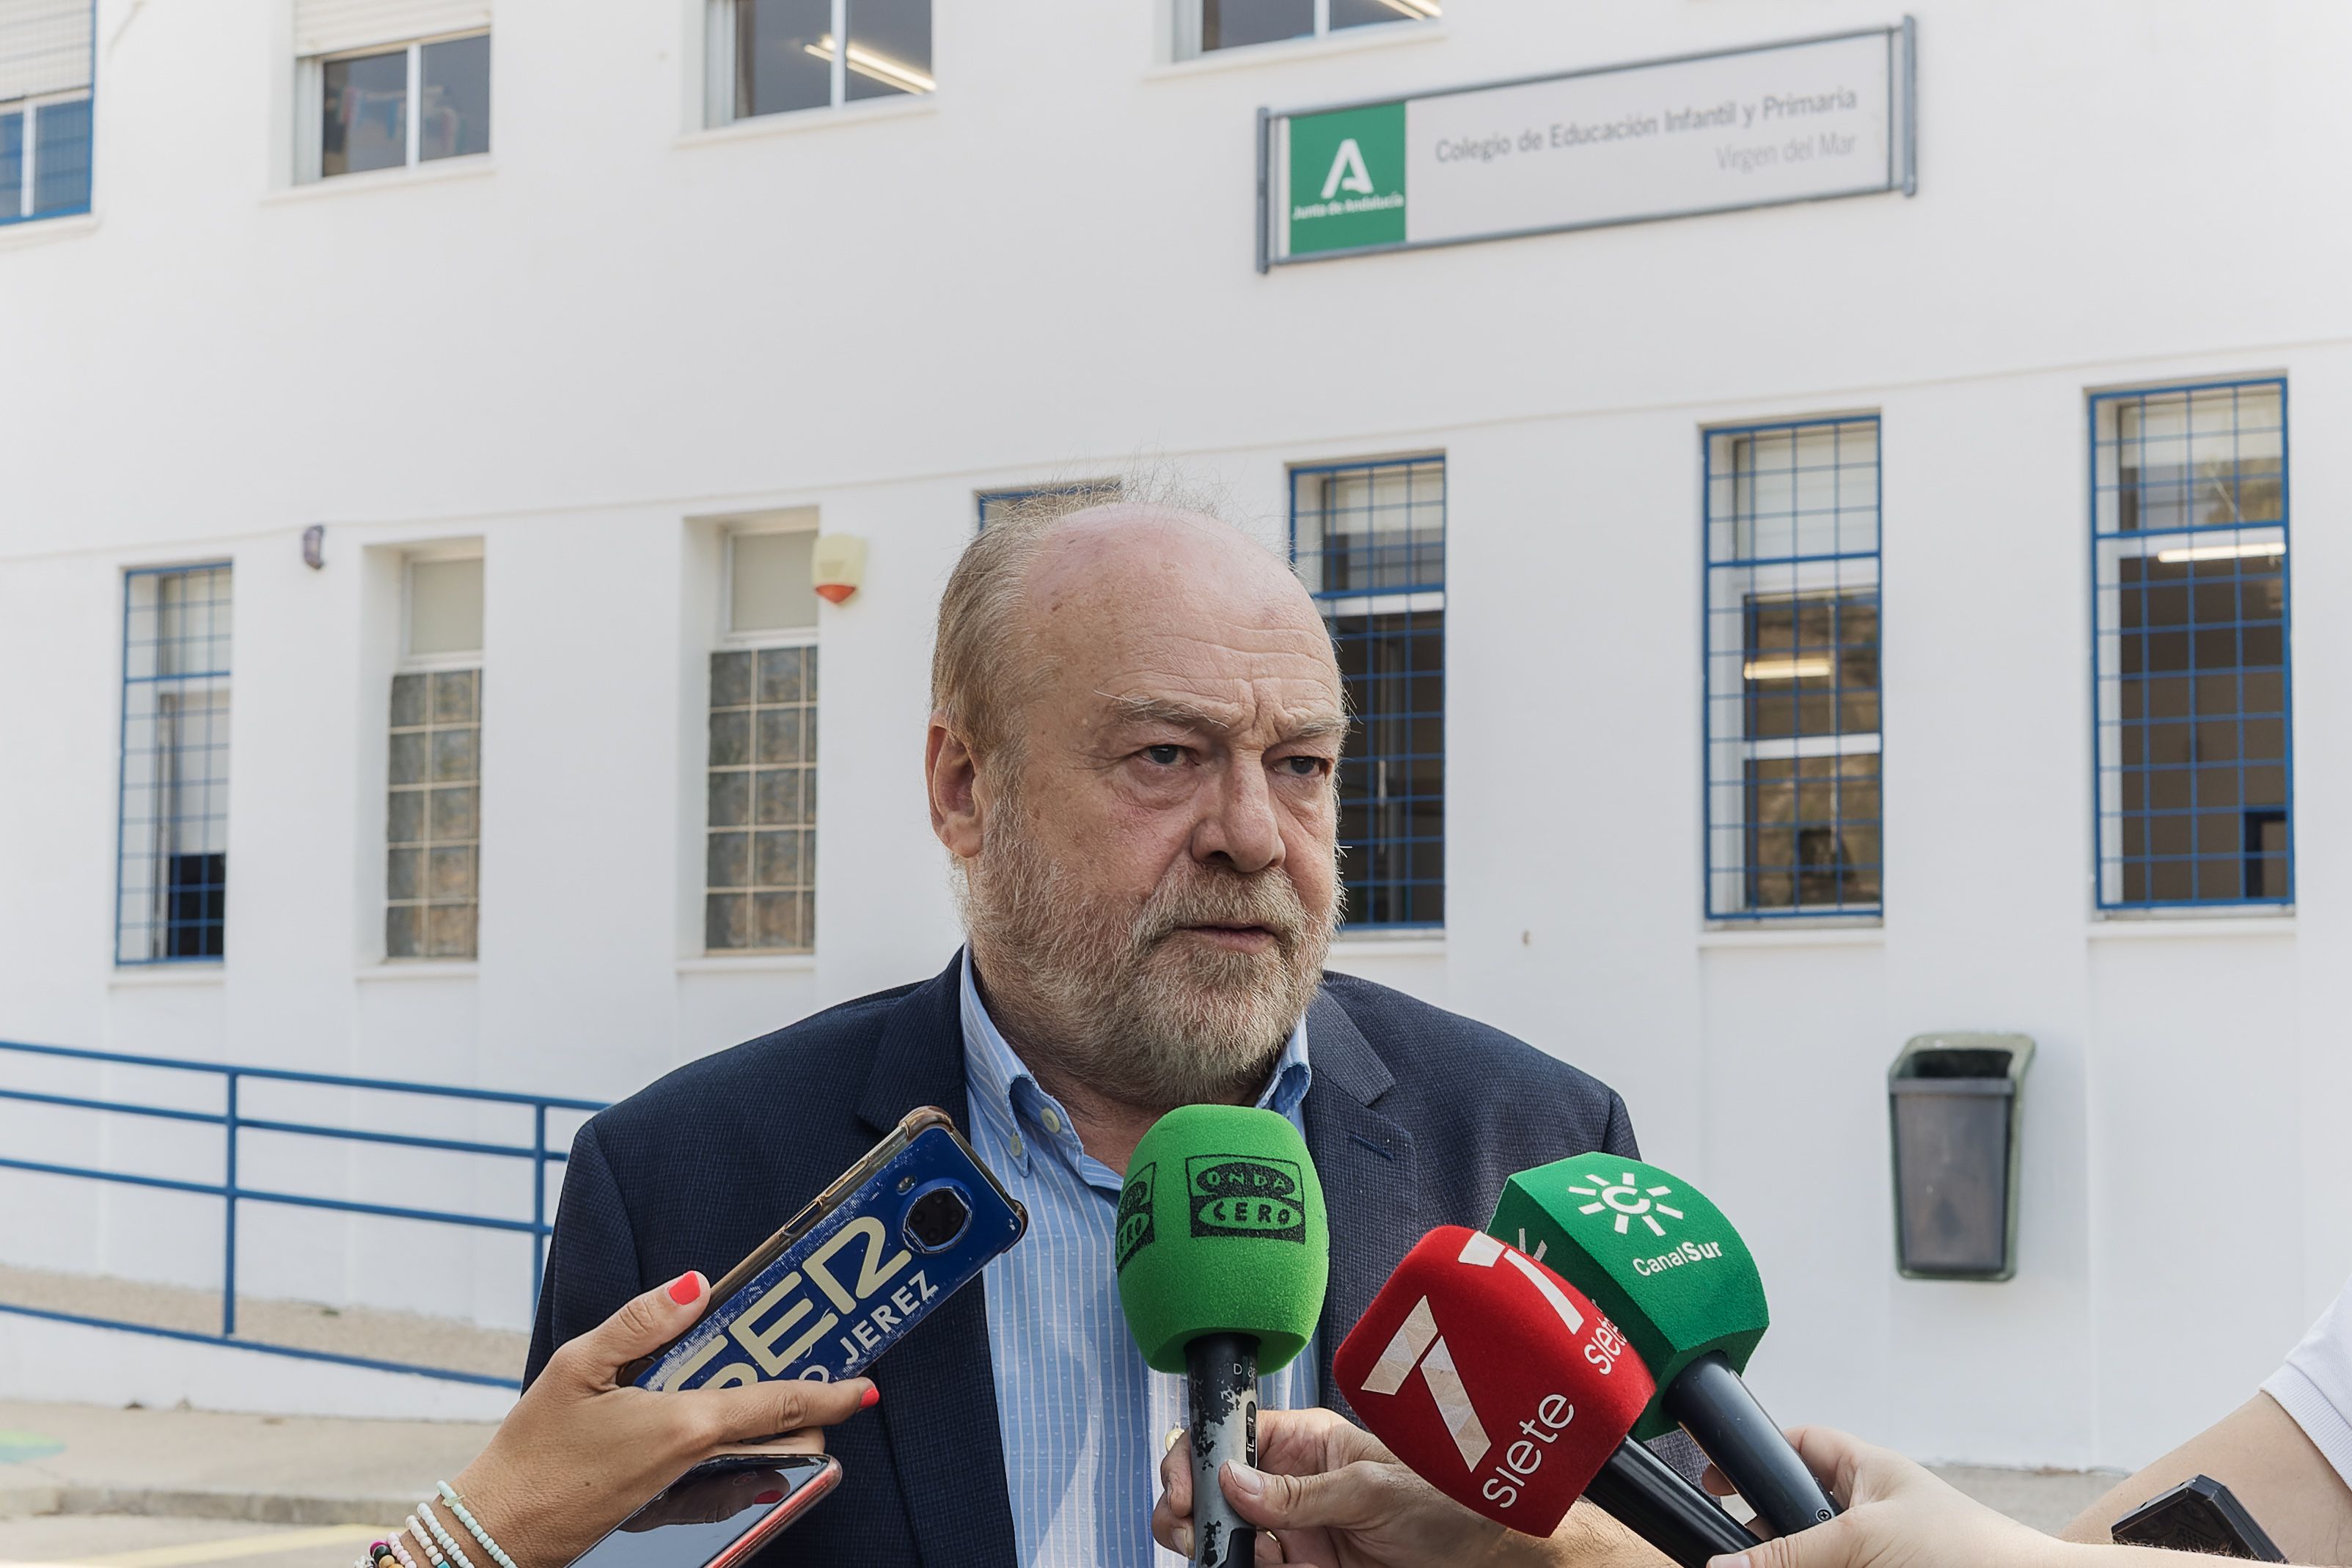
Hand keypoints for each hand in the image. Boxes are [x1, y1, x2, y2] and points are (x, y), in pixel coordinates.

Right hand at [442, 1272, 875, 1567]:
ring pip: (756, 1468)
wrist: (498, 1527)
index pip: (779, 1407)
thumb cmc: (534, 1449)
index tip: (866, 1386)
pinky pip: (720, 1495)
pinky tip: (745, 1461)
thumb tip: (696, 1285)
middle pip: (781, 1442)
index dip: (831, 1395)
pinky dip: (743, 1473)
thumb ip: (643, 1321)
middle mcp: (694, 1465)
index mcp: (685, 1426)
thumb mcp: (580, 1365)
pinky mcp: (661, 1514)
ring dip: (778, 1442)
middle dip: (810, 1416)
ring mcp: (680, 1496)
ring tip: (783, 1406)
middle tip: (823, 1381)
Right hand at [1152, 1406, 1521, 1567]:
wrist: (1489, 1552)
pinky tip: (1260, 1566)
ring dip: (1210, 1545)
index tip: (1182, 1488)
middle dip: (1187, 1506)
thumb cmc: (1448, 1499)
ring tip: (1218, 1553)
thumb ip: (1300, 1492)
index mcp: (1306, 1444)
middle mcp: (1292, 1485)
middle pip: (1214, 1489)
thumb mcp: (1372, 1489)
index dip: (1197, 1456)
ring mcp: (1295, 1531)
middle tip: (1187, 1529)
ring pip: (1226, 1536)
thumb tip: (1233, 1481)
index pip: (1231, 1437)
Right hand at [1706, 1427, 2056, 1567]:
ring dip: (1790, 1560)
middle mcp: (1874, 1514)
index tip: (1715, 1478)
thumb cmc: (1969, 1553)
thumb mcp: (1863, 1539)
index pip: (1803, 1445)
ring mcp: (1879, 1554)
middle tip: (1735, 1549)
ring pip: (1817, 1554)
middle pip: (1799, 1513)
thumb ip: (1790, 1552)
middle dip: (1768, 1532)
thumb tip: (1723, 1564)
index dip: (1760, 1455)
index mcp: (1871, 1474)